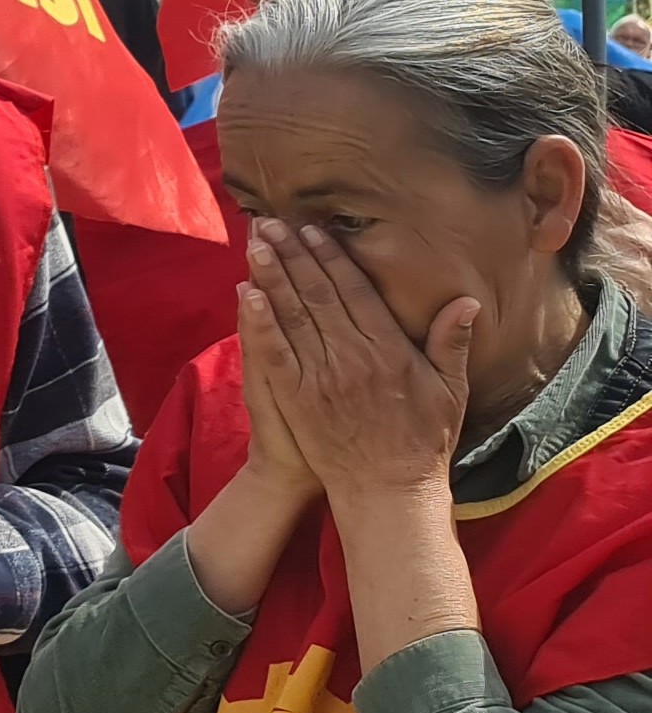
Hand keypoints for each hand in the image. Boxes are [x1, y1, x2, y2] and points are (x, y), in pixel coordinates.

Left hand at [244, 218, 470, 509]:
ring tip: (255, 243)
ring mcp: (323, 378)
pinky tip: (246, 293)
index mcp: (391, 351)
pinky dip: (259, 322)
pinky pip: (275, 353)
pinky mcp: (297, 398)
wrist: (390, 490)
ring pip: (293, 316)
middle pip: (318, 294)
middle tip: (272, 222)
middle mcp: (355, 358)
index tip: (314, 229)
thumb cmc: (423, 441)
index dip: (332, 257)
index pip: (356, 292)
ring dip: (271, 276)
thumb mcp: (449, 391)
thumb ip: (450, 343)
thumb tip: (466, 300)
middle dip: (293, 255)